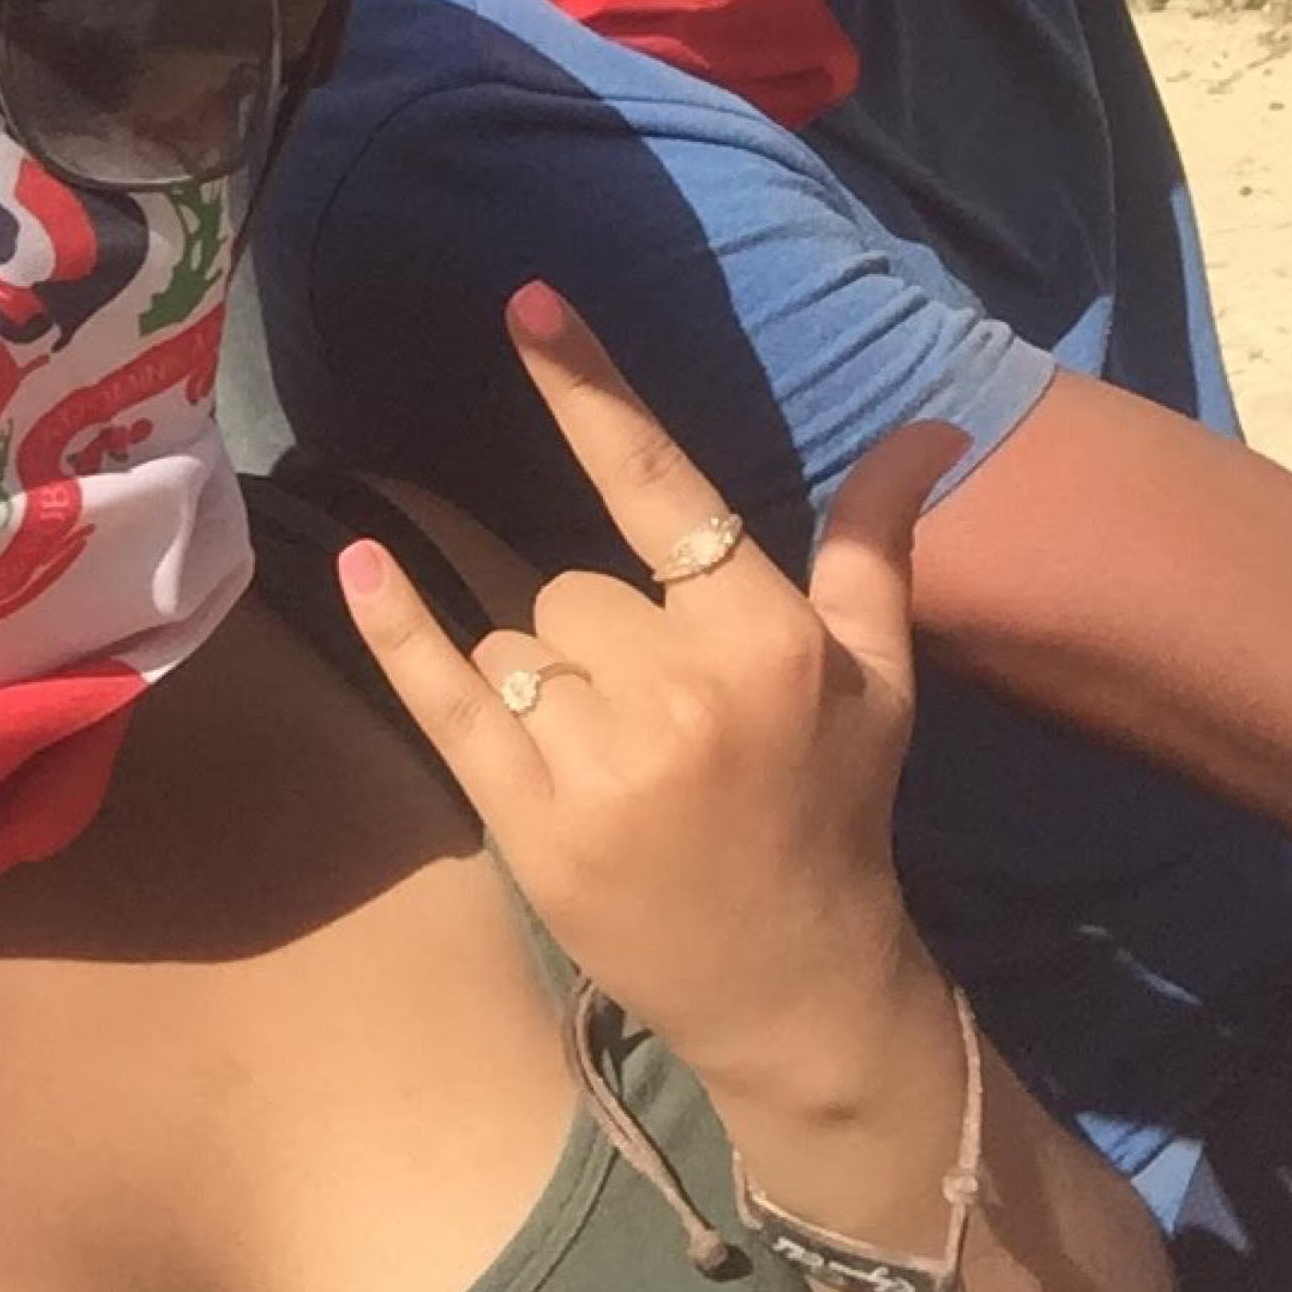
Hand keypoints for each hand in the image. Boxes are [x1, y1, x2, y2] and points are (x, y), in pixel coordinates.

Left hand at [340, 281, 964, 1096]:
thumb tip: (932, 424)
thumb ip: (878, 540)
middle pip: (574, 585)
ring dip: (548, 684)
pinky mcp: (531, 823)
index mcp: (765, 640)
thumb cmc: (837, 811)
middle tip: (667, 727)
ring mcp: (600, 761)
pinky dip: (399, 632)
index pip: (662, 485)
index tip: (526, 300)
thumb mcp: (880, 673)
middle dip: (604, 636)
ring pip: (517, 641)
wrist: (799, 991)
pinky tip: (360, 564)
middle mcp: (682, 691)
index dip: (591, 390)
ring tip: (620, 768)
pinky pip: (446, 699)